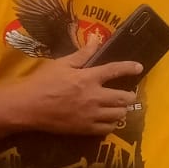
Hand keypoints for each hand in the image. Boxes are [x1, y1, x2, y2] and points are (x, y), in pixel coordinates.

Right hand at [14, 40, 142, 135]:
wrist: (28, 107)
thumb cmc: (43, 82)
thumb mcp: (61, 63)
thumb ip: (82, 53)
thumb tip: (96, 38)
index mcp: (88, 78)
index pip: (115, 70)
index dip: (129, 68)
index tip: (139, 68)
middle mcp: (94, 97)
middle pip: (123, 98)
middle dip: (130, 96)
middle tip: (128, 93)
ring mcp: (91, 115)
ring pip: (118, 115)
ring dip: (122, 110)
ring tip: (119, 107)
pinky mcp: (85, 129)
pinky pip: (108, 129)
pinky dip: (112, 124)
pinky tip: (108, 120)